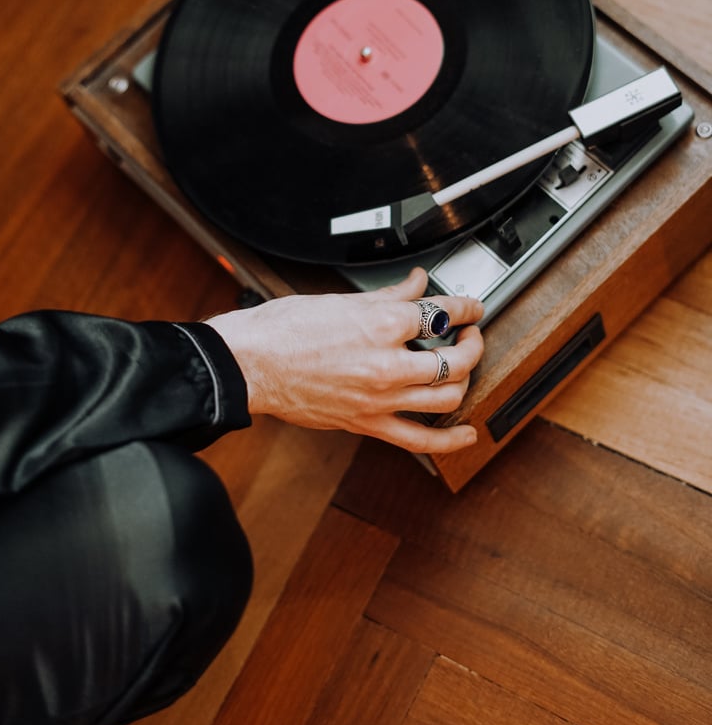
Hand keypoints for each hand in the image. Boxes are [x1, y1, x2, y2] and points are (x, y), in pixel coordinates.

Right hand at [206, 267, 483, 453]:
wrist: (251, 363)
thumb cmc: (284, 330)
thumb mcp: (342, 300)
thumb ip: (389, 295)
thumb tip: (414, 284)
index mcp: (383, 325)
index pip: (442, 314)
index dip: (465, 308)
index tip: (470, 307)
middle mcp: (388, 364)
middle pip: (455, 358)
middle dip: (472, 343)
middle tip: (470, 334)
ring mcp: (380, 398)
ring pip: (447, 396)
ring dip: (465, 381)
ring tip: (462, 369)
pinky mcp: (367, 423)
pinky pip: (419, 439)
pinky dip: (449, 440)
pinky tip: (467, 434)